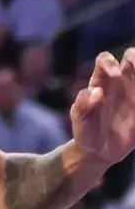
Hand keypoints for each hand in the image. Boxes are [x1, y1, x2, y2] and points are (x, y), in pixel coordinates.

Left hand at [70, 49, 134, 166]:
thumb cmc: (84, 130)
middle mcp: (119, 83)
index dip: (110, 62)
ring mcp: (133, 94)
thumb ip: (83, 104)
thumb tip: (96, 91)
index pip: (105, 59)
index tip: (114, 75)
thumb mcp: (79, 118)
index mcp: (101, 81)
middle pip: (131, 57)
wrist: (98, 151)